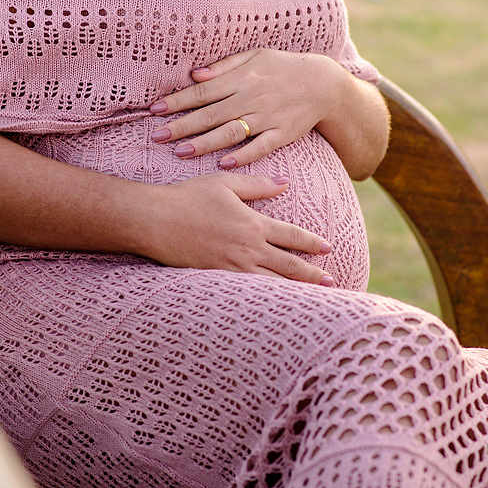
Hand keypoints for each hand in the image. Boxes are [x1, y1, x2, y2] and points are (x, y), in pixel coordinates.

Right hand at [141, 172, 336, 284]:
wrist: (155, 220)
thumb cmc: (188, 197)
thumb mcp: (225, 183)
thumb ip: (258, 185)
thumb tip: (285, 183)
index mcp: (253, 224)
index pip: (291, 236)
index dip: (312, 243)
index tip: (328, 248)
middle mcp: (247, 249)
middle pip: (288, 266)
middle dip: (312, 275)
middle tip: (331, 282)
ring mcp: (232, 267)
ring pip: (271, 283)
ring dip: (293, 291)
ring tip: (311, 299)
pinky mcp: (216, 278)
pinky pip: (247, 291)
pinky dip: (265, 298)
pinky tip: (274, 303)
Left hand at [148, 49, 342, 168]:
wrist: (323, 83)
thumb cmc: (282, 67)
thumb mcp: (255, 56)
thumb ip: (224, 66)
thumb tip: (195, 75)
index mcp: (241, 78)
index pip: (203, 91)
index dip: (178, 101)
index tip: (154, 110)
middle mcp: (251, 97)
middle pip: (210, 114)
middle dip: (181, 126)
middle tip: (156, 136)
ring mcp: (267, 117)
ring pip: (230, 132)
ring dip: (204, 143)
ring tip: (180, 152)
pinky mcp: (282, 133)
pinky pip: (260, 147)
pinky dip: (242, 155)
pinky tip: (223, 163)